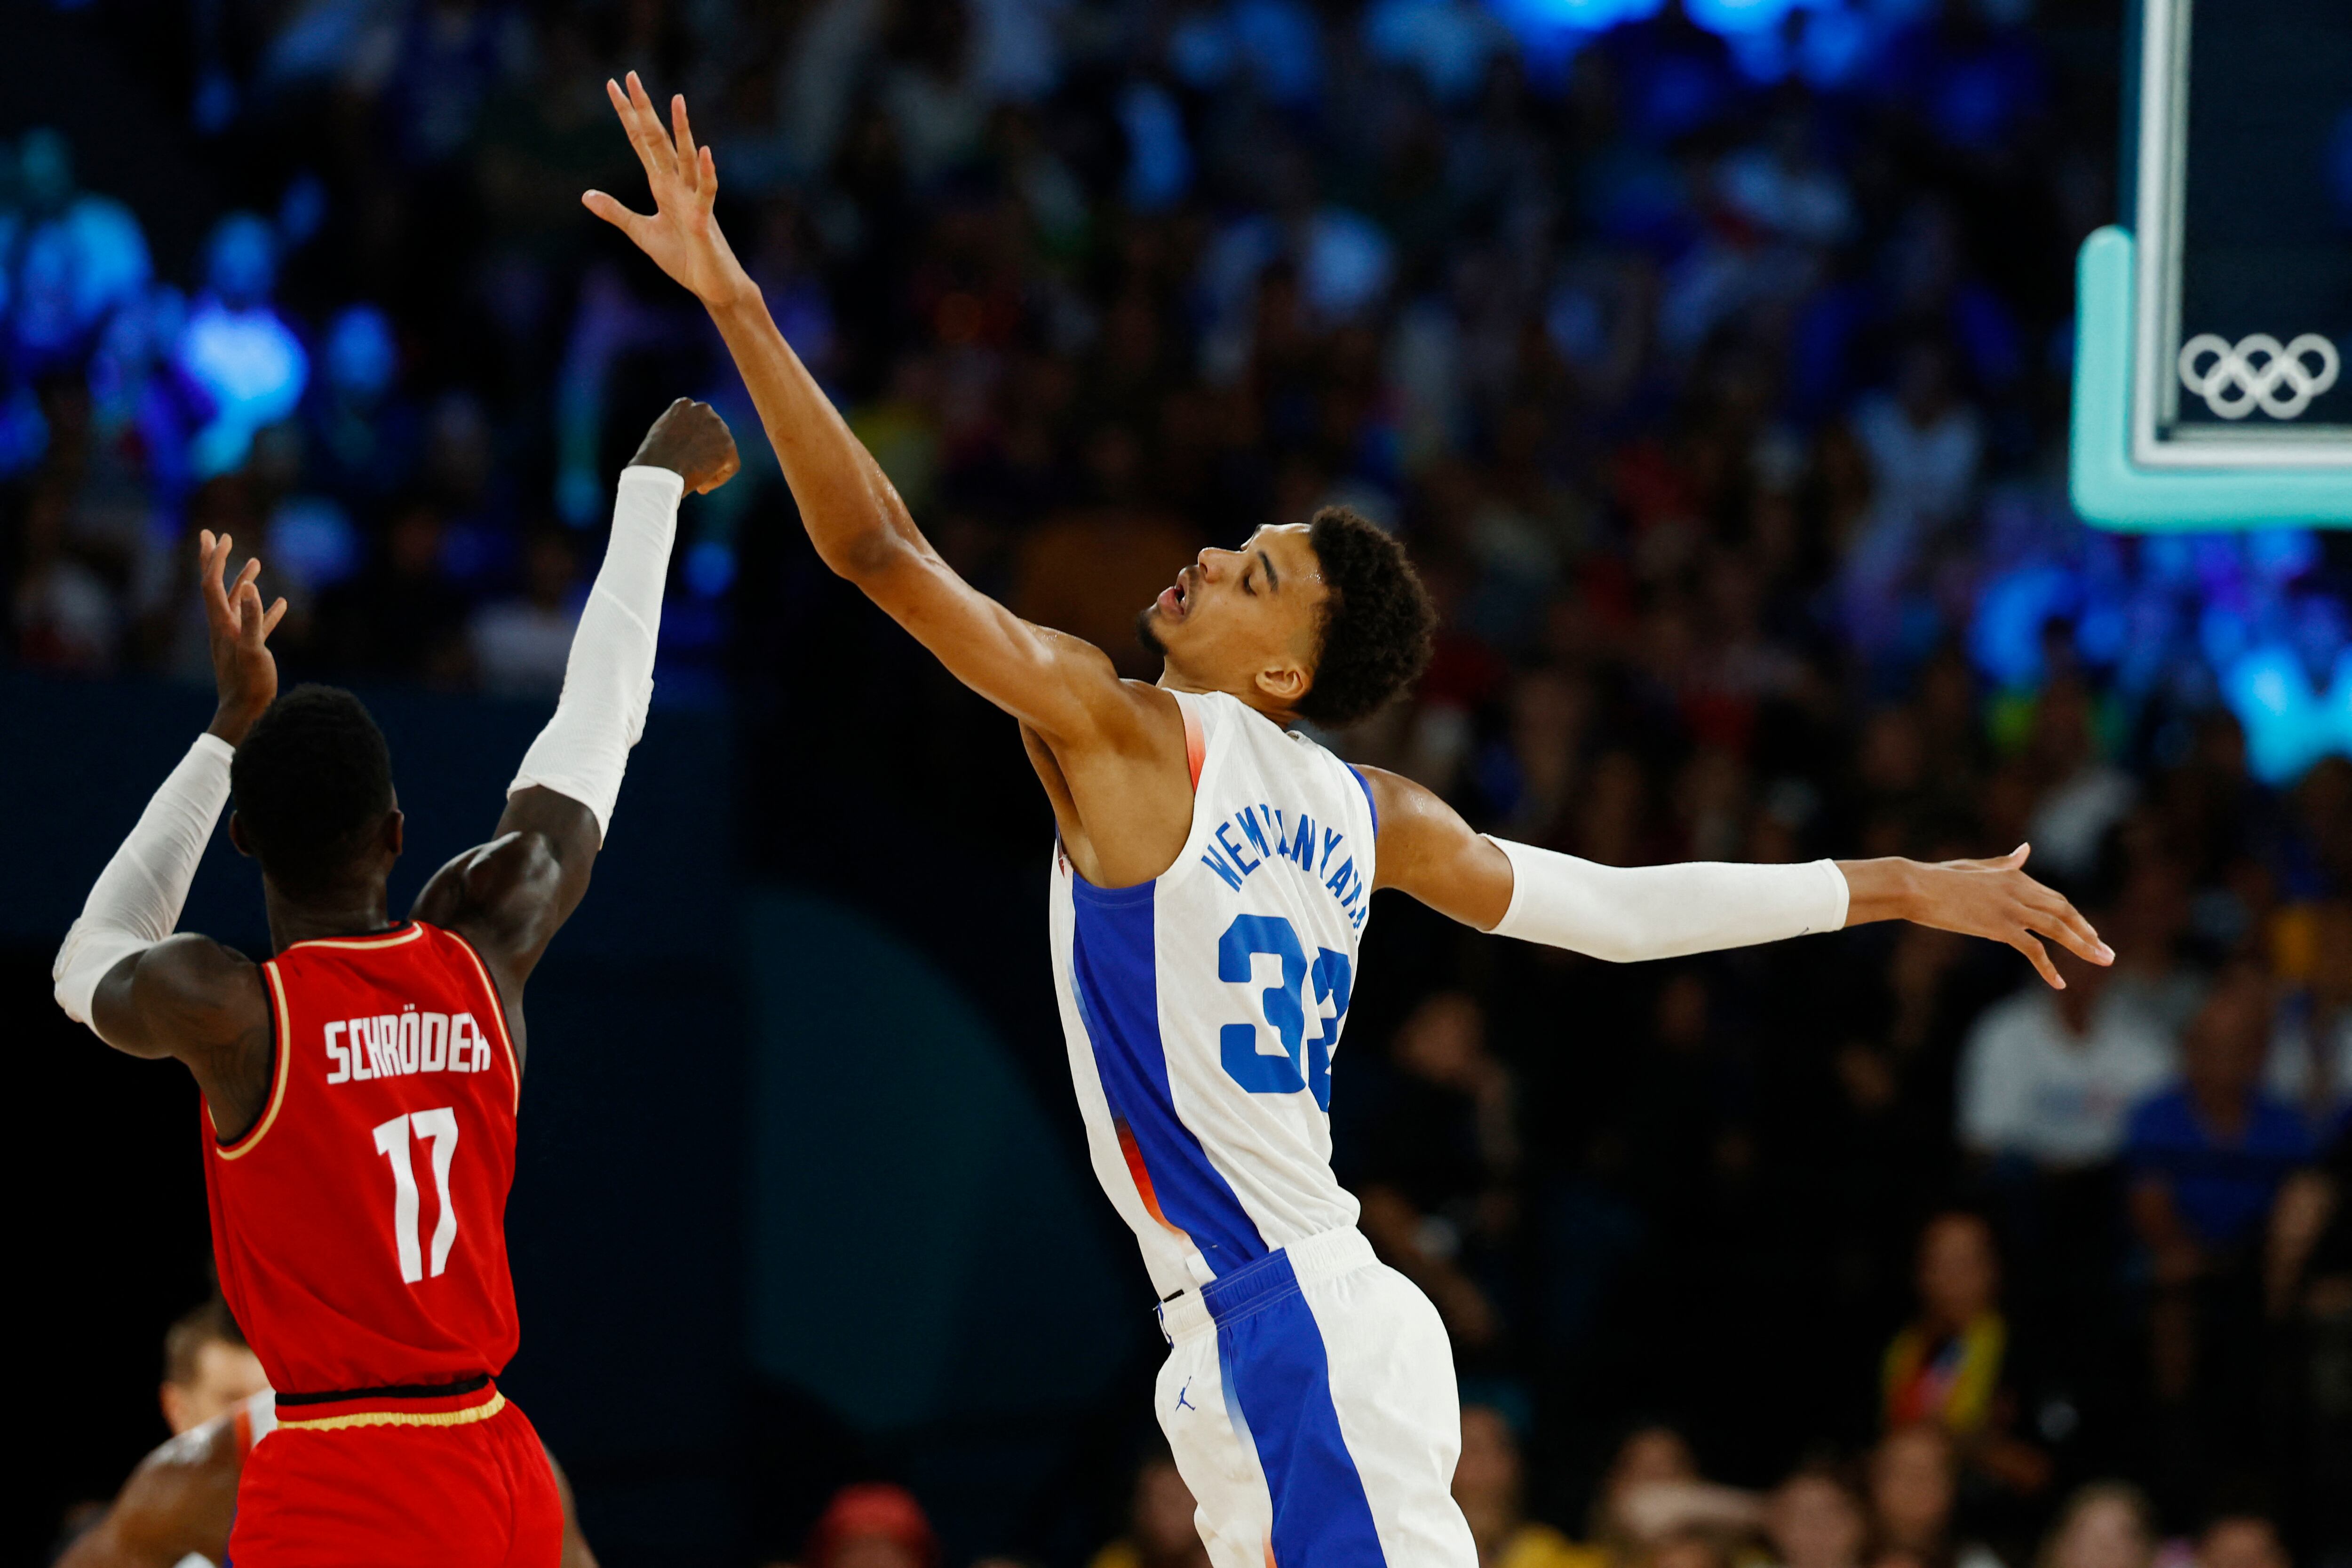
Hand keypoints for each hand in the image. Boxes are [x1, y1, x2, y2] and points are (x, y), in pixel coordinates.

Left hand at [197, 530, 286, 746]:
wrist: (246, 713)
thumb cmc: (249, 684)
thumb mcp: (253, 650)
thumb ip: (252, 619)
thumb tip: (251, 587)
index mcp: (222, 624)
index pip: (212, 584)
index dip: (214, 559)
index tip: (220, 536)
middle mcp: (224, 626)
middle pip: (217, 586)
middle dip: (216, 560)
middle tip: (217, 536)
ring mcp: (236, 637)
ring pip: (238, 601)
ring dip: (244, 580)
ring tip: (255, 561)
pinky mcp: (249, 648)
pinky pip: (257, 621)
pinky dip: (265, 609)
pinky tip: (280, 604)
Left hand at [584, 73, 752, 310]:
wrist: (713, 285)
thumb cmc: (684, 259)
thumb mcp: (641, 233)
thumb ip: (616, 212)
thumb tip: (585, 195)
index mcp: (661, 185)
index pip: (640, 142)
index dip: (627, 115)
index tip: (614, 86)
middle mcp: (677, 185)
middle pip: (658, 140)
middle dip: (645, 109)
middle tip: (632, 75)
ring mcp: (692, 199)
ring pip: (685, 158)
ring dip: (682, 129)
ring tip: (676, 99)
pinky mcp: (704, 220)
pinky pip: (706, 192)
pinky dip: (705, 173)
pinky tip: (704, 152)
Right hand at [630, 397, 740, 493]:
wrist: (658, 472)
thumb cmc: (652, 460)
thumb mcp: (661, 435)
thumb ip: (678, 430)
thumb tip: (690, 440)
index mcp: (684, 404)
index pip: (697, 420)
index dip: (694, 441)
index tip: (686, 455)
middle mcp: (703, 410)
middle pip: (713, 433)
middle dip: (706, 451)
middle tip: (694, 469)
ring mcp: (718, 427)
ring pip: (723, 449)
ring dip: (712, 466)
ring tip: (696, 480)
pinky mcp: (728, 447)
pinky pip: (731, 465)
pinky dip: (719, 478)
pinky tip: (702, 486)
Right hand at [1845, 844, 2110, 989]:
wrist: (1915, 886)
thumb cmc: (1937, 877)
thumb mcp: (1975, 868)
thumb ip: (2004, 864)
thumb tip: (2026, 849)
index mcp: (2014, 876)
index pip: (2055, 899)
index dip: (2076, 918)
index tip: (2092, 935)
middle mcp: (2018, 889)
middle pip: (2065, 912)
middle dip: (2089, 933)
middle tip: (2108, 954)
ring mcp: (2010, 908)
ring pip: (2058, 928)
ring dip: (2084, 946)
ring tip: (2103, 962)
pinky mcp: (1999, 926)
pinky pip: (2032, 948)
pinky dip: (2048, 966)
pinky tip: (2059, 983)